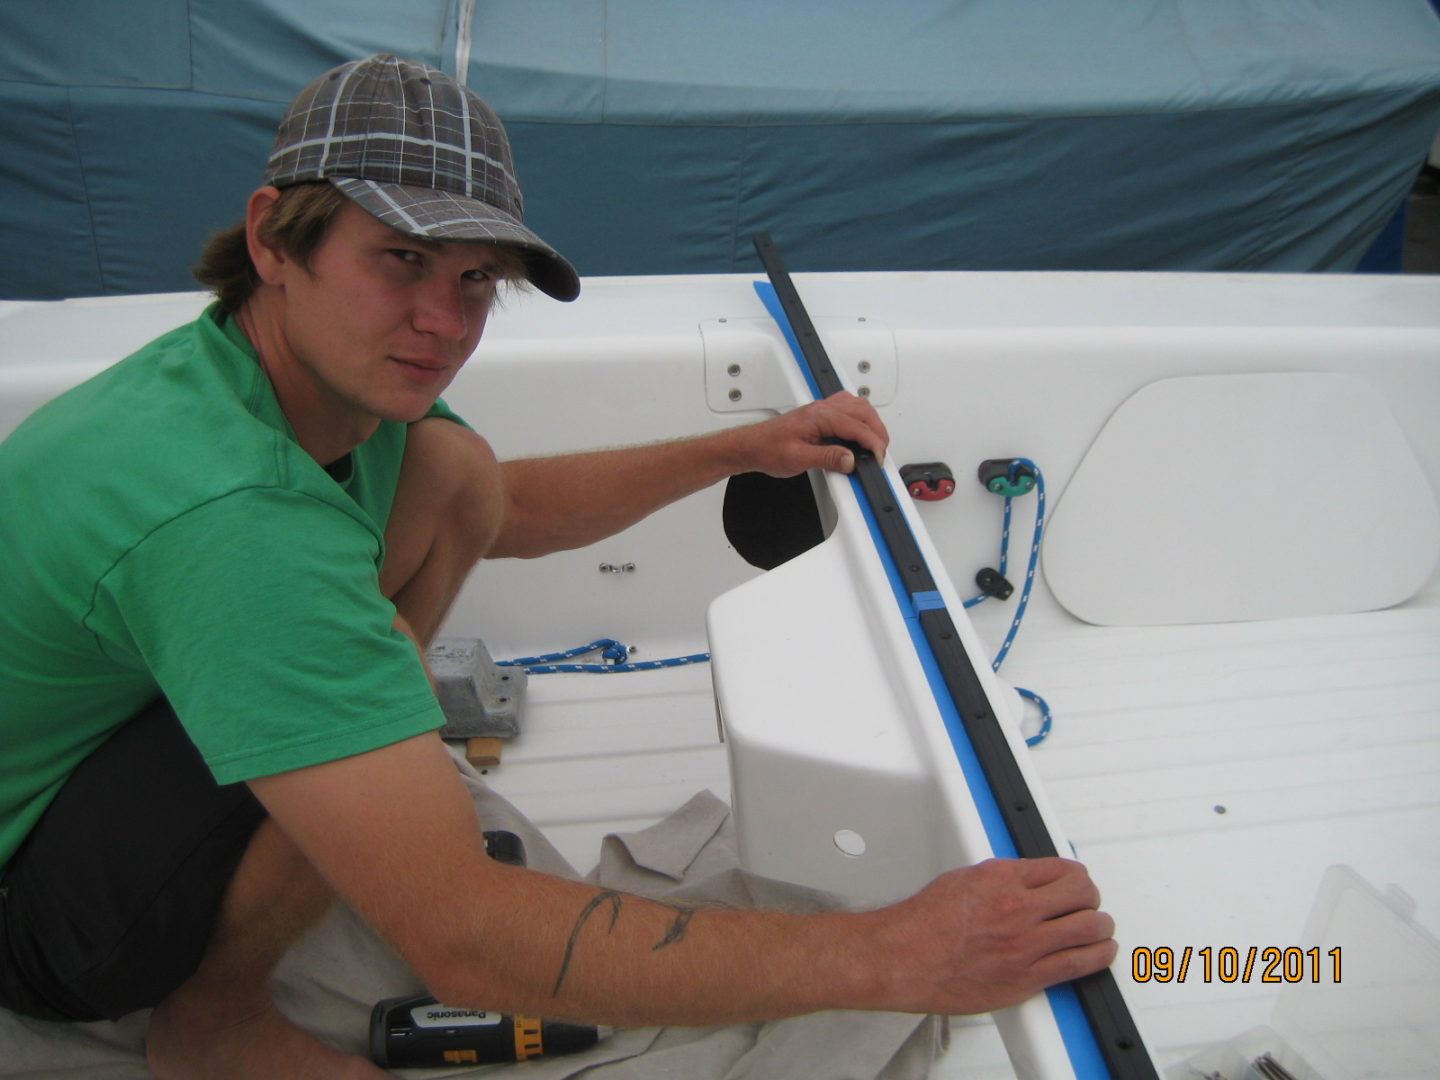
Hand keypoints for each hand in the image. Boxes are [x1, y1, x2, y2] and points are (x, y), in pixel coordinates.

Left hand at [738, 391, 889, 476]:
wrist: (752, 446)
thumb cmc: (768, 449)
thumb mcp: (798, 459)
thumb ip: (827, 458)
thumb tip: (850, 459)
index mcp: (819, 416)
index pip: (857, 427)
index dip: (873, 444)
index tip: (879, 458)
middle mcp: (823, 408)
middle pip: (863, 411)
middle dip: (878, 432)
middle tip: (881, 453)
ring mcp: (822, 408)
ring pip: (858, 406)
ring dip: (871, 423)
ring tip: (875, 444)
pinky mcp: (820, 414)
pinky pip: (848, 408)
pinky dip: (860, 419)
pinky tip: (860, 433)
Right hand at [860, 857, 1117, 1015]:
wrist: (902, 959)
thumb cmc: (922, 923)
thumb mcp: (962, 879)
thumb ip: (999, 879)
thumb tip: (1022, 880)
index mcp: (1002, 878)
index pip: (1061, 868)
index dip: (1074, 875)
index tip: (1074, 881)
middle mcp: (1017, 908)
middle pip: (1083, 894)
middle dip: (1090, 897)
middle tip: (1088, 902)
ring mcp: (1025, 944)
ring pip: (1090, 928)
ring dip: (1100, 926)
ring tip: (1098, 926)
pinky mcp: (1027, 977)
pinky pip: (1079, 964)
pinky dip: (1098, 956)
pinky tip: (1099, 953)